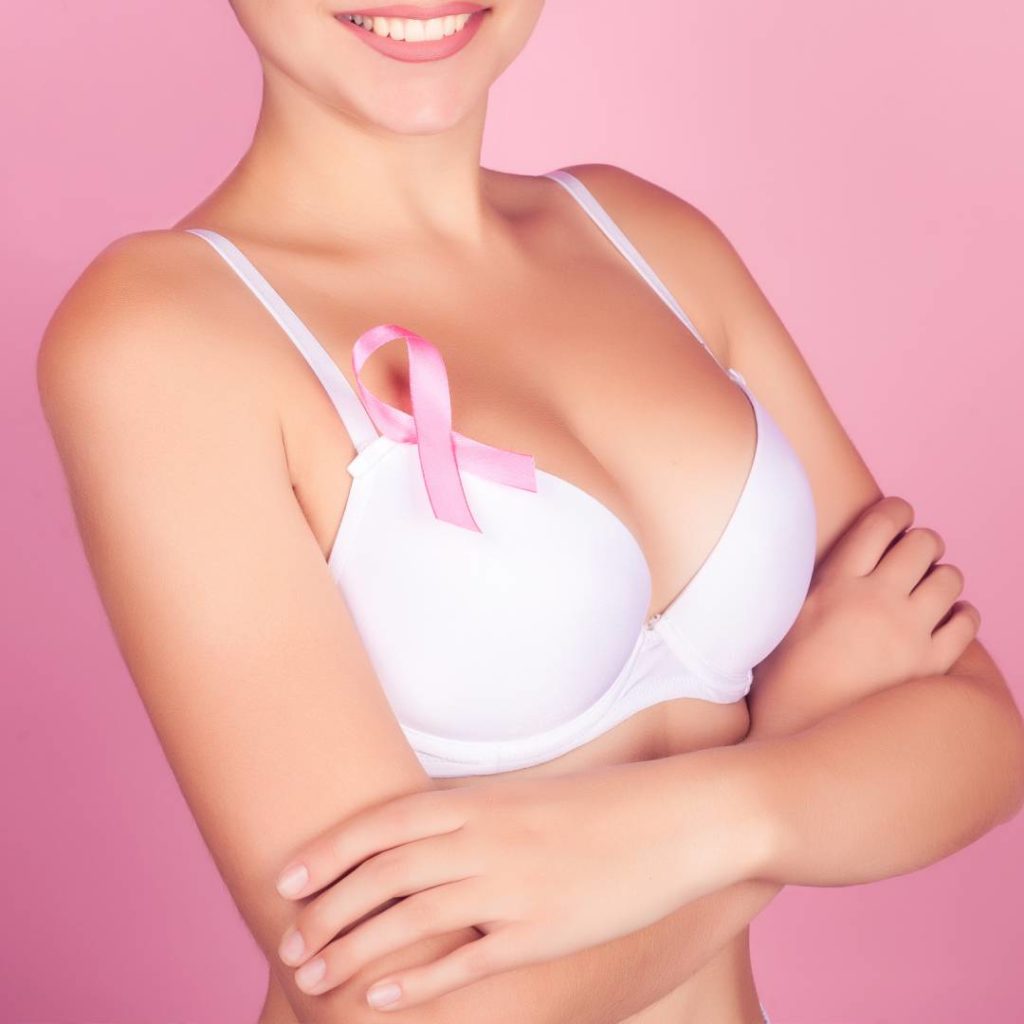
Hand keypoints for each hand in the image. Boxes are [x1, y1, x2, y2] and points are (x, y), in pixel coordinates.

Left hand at [272, 755, 771, 1008]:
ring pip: (408, 922)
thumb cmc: (603, 803)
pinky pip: (462, 964)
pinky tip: (381, 1001)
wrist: (678, 817)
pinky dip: (415, 985)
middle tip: (289, 943)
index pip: (381, 825)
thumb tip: (424, 836)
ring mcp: (510, 888)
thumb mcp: (528, 795)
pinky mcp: (540, 933)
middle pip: (381, 877)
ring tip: (314, 977)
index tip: (286, 878)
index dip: (326, 852)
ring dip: (352, 952)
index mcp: (480, 802)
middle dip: (326, 911)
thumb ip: (474, 814)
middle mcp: (483, 841)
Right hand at [752, 495, 980, 734]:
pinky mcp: (930, 666)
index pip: (880, 522)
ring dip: (942, 578)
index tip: (899, 514)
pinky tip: (941, 623)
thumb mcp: (784, 616)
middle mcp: (876, 602)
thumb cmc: (782, 675)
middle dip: (923, 543)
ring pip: (951, 579)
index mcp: (835, 583)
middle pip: (924, 543)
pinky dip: (960, 615)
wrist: (799, 731)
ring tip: (927, 591)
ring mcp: (907, 634)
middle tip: (914, 557)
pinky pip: (967, 622)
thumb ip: (813, 581)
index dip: (896, 509)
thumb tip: (829, 550)